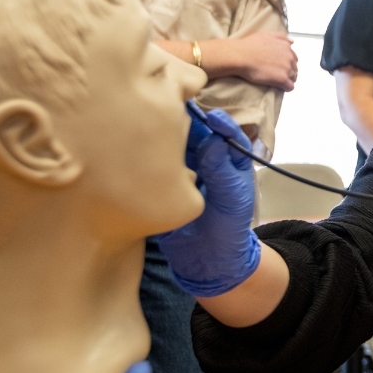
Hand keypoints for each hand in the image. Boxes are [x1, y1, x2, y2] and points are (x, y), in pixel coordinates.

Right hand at [160, 107, 260, 297]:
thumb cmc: (228, 226)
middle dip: (187, 123)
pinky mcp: (162, 183)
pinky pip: (156, 166)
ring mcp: (181, 170)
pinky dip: (149, 158)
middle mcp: (204, 160)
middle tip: (175, 112)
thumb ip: (222, 170)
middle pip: (195, 134)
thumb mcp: (232, 197)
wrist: (207, 259)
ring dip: (166, 137)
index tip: (212, 117)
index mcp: (227, 160)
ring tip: (155, 127)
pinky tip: (139, 151)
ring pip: (174, 146)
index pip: (225, 134)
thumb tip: (213, 139)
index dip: (219, 123)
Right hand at [233, 32, 297, 90]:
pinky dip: (286, 88)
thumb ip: (281, 37)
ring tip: (275, 80)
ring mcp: (287, 68)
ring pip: (293, 77)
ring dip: (287, 79)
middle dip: (287, 71)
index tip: (279, 66)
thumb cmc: (249, 45)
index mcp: (286, 47)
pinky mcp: (282, 79)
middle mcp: (289, 57)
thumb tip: (292, 42)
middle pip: (294, 68)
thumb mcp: (267, 34)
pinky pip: (290, 87)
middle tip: (275, 73)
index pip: (294, 58)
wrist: (240, 56)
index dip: (286, 63)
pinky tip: (280, 87)